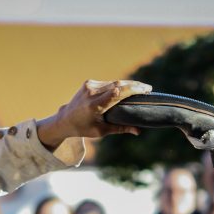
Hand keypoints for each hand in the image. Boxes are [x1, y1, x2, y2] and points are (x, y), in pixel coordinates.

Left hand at [36, 80, 151, 148]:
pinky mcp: (88, 83)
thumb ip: (120, 128)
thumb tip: (138, 131)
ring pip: (113, 82)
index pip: (117, 93)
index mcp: (95, 105)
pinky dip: (117, 85)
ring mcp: (89, 86)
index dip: (132, 89)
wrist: (65, 119)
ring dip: (127, 84)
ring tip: (140, 88)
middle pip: (118, 84)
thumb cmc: (84, 128)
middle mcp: (91, 93)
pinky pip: (107, 83)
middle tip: (148, 88)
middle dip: (134, 85)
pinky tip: (127, 88)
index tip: (145, 90)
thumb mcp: (102, 131)